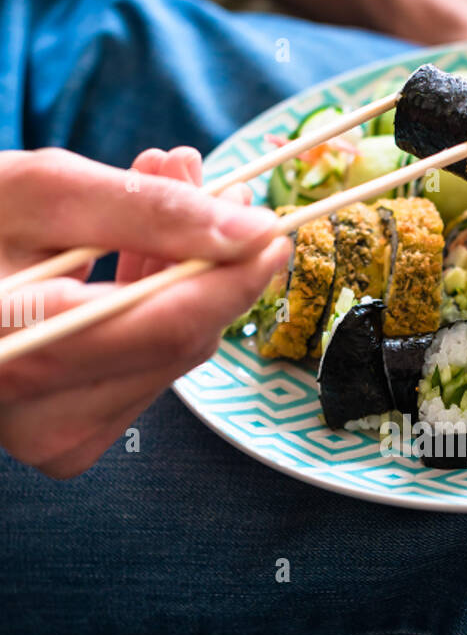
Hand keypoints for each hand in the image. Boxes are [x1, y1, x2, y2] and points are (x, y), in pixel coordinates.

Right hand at [0, 146, 284, 477]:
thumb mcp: (38, 194)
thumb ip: (143, 209)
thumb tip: (251, 229)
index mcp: (13, 351)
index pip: (164, 326)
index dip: (231, 275)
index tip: (272, 227)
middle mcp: (36, 422)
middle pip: (177, 346)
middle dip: (209, 263)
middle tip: (216, 187)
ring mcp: (53, 445)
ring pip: (171, 360)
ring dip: (182, 282)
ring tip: (160, 202)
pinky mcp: (67, 447)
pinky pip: (146, 375)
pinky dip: (154, 317)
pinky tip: (132, 263)